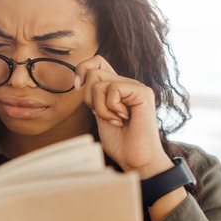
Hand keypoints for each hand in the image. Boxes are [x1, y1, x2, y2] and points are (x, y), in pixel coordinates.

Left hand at [76, 56, 172, 178]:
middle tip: (103, 114)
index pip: (97, 61)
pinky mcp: (143, 92)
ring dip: (100, 106)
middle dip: (88, 97)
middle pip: (92, 71)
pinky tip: (122, 119)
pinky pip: (113, 89)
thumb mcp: (99, 114)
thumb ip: (94, 96)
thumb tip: (80, 79)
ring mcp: (136, 87)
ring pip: (98, 81)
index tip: (78, 87)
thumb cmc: (119, 142)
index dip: (82, 69)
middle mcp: (126, 83)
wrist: (136, 159)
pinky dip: (110, 108)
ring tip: (114, 120)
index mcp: (116, 88)